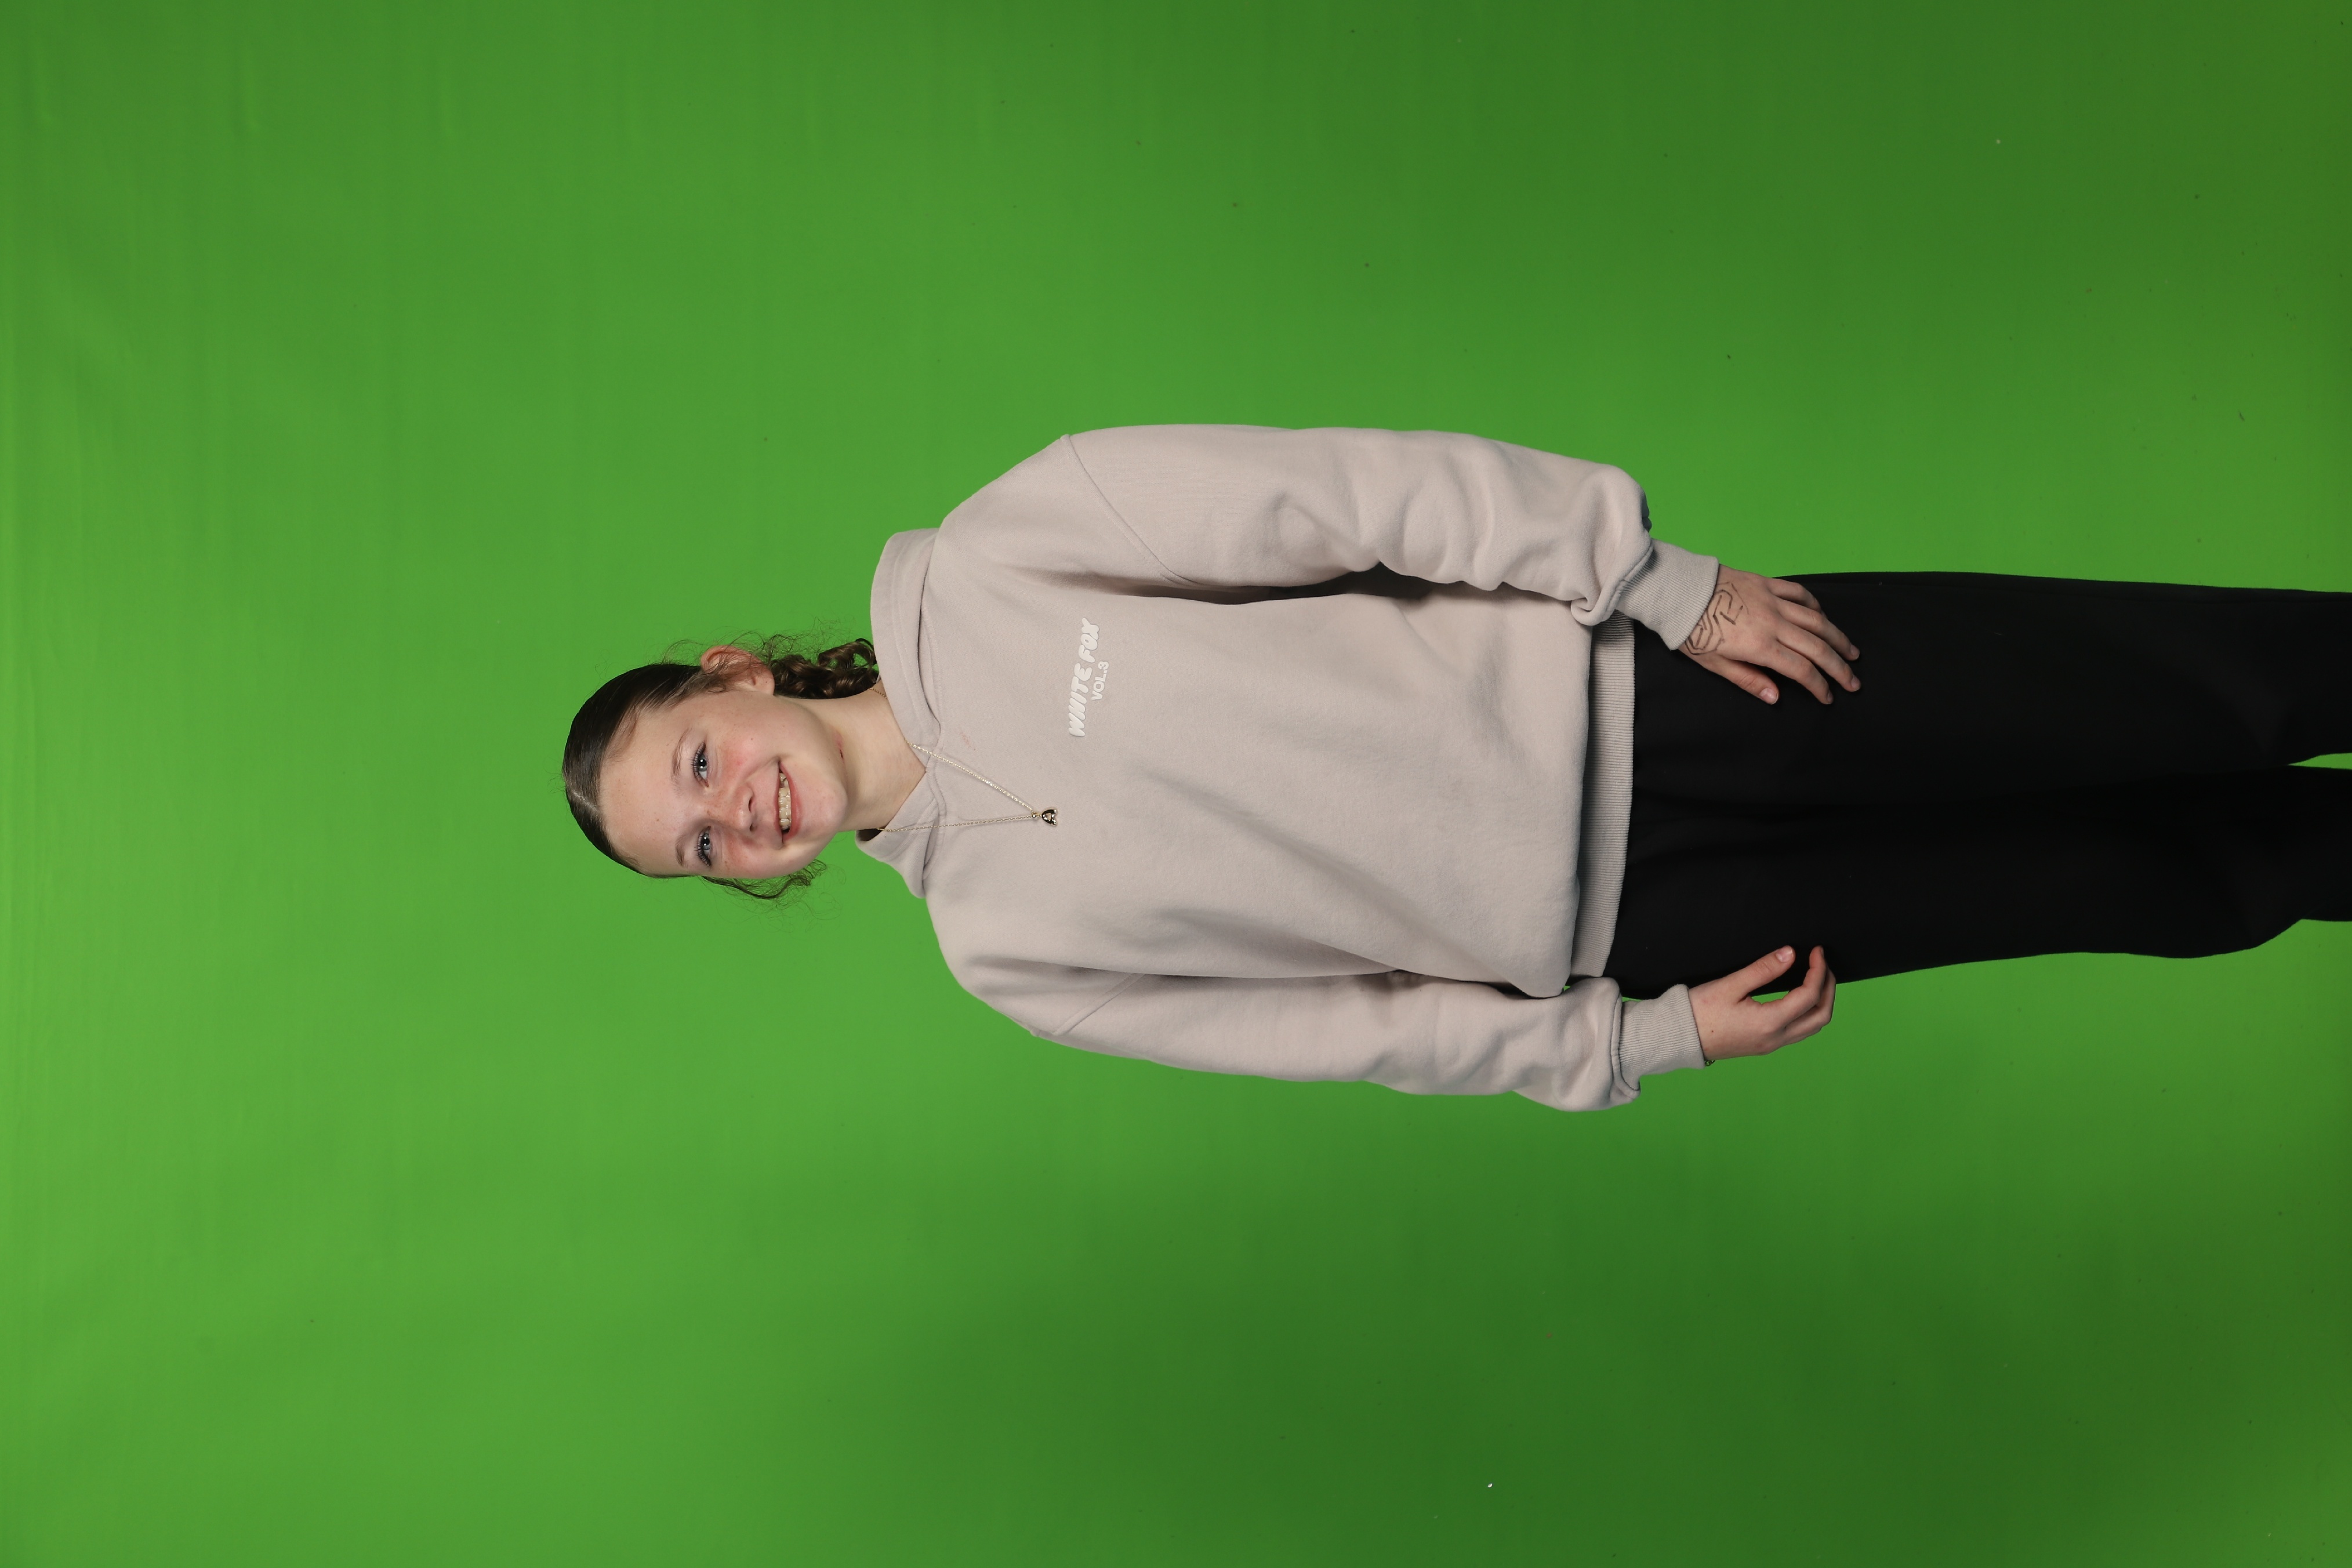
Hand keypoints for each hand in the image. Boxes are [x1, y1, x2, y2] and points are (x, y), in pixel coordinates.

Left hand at [1681, 567, 1861, 704]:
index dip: (1819, 686)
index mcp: (1760, 646)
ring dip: (1837, 637)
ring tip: (1851, 651)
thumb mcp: (1714, 664)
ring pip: (1816, 619)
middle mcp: (1773, 622)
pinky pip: (1799, 593)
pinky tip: (1822, 616)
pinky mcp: (1766, 583)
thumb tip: (1776, 696)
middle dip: (1839, 666)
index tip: (1829, 697)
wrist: (1678, 591)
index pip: (1802, 670)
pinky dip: (1815, 606)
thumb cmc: (1691, 631)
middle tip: (1853, 681)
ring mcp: (1772, 600)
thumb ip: (1748, 679)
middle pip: (1817, 646)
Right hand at [1690, 946, 1836, 1062]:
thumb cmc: (1698, 1012)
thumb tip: (1790, 954)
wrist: (1678, 1038)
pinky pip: (1799, 1031)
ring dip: (1821, 1002)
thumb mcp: (1730, 985)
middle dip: (1828, 988)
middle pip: (1821, 1016)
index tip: (1816, 952)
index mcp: (1769, 1023)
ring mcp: (1771, 1045)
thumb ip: (1763, 969)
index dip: (1818, 970)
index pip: (1809, 995)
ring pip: (1812, 1027)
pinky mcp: (1764, 1046)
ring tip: (1816, 978)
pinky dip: (1808, 1012)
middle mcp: (1775, 1038)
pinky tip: (1799, 997)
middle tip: (1823, 965)